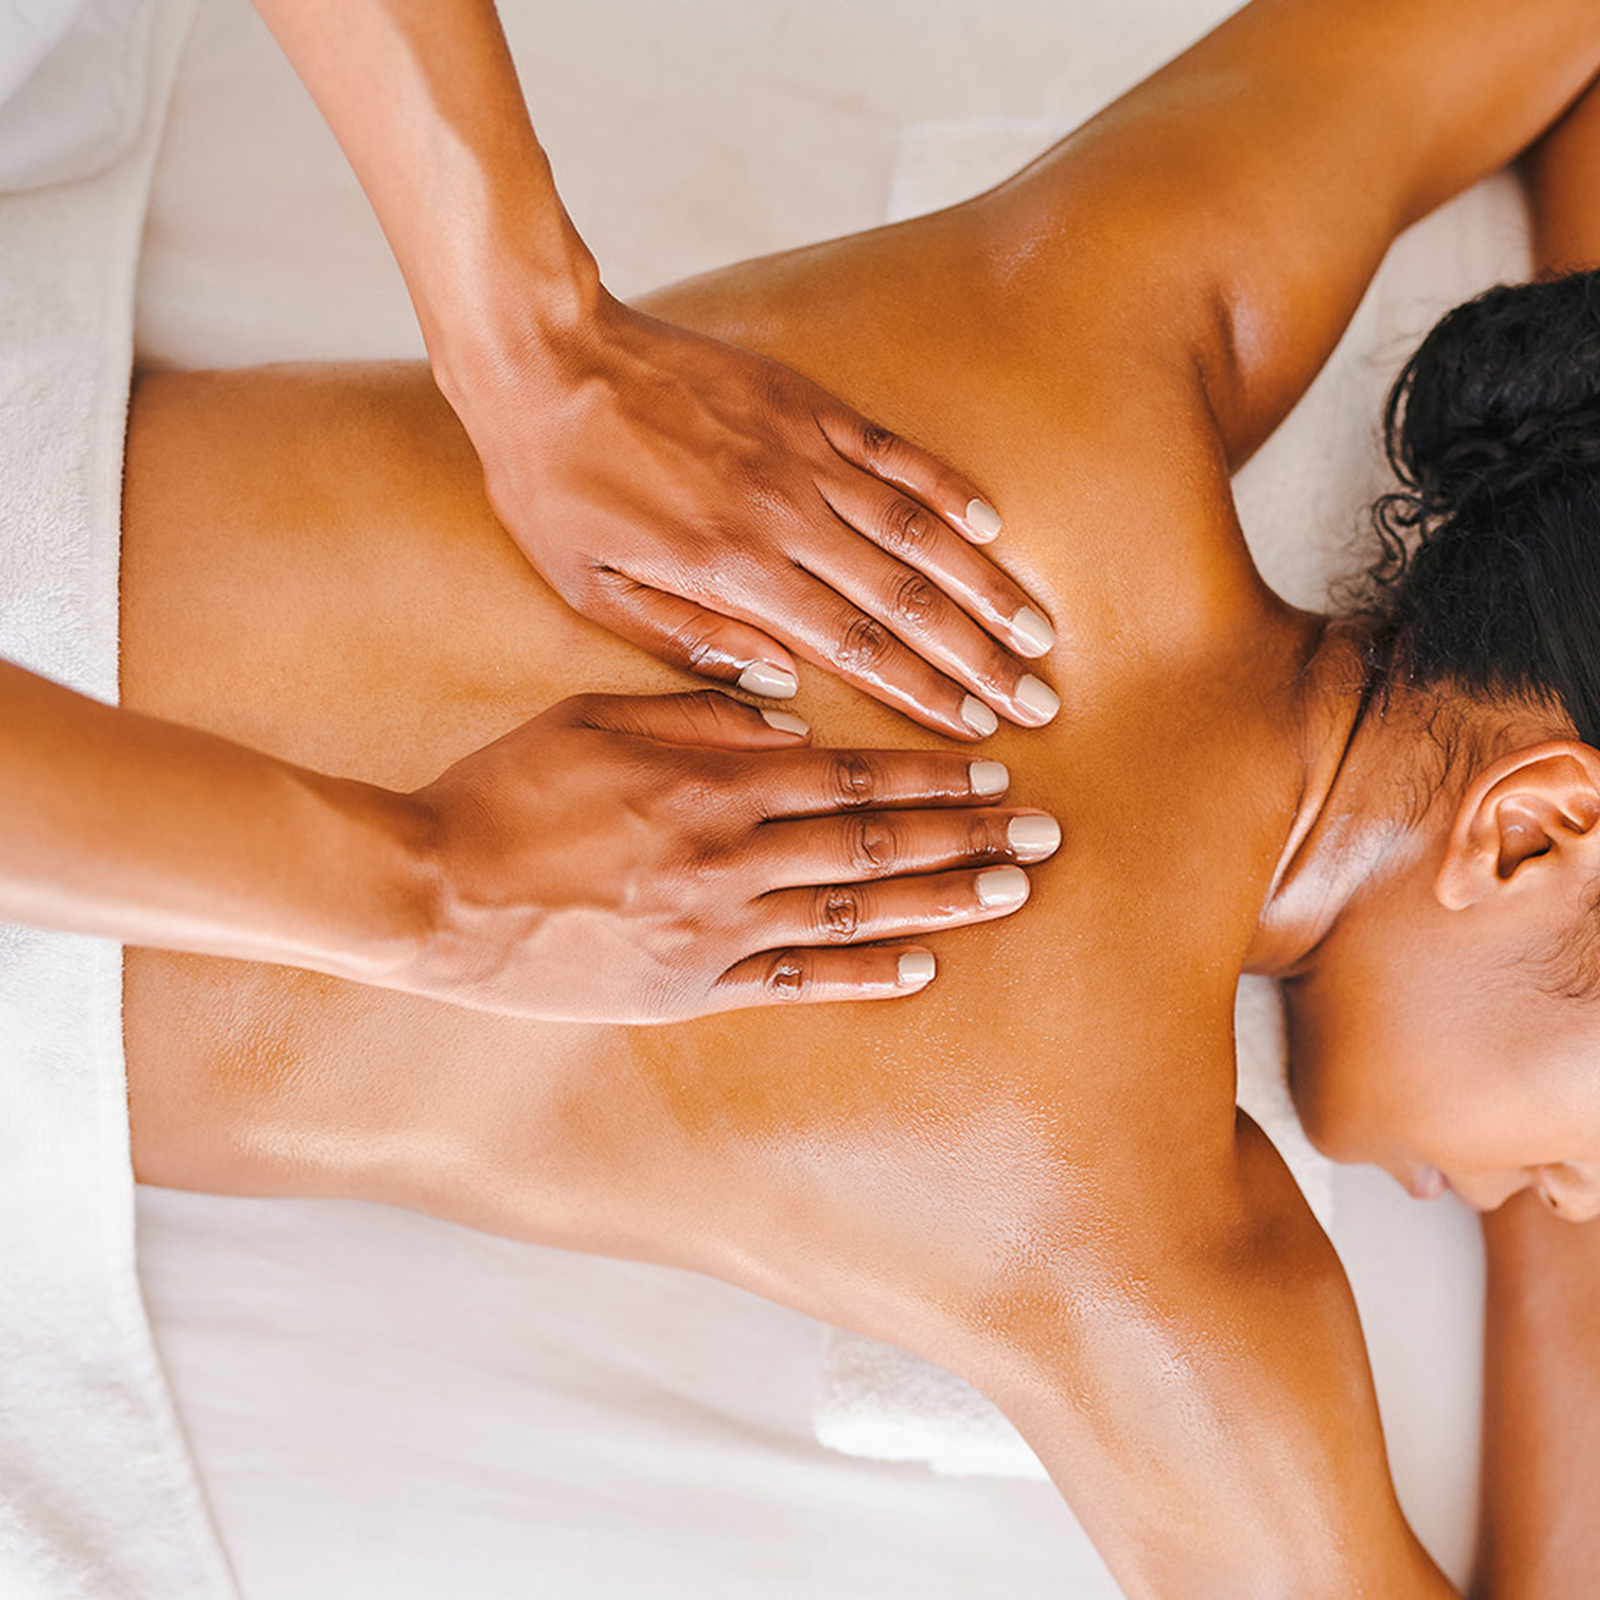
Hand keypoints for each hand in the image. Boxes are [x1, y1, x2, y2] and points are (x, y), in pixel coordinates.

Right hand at [400, 690, 1059, 1020]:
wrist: (431, 894)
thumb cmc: (505, 791)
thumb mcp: (593, 716)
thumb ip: (694, 713)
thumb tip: (782, 718)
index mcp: (707, 780)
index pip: (846, 774)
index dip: (928, 772)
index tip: (991, 769)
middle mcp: (728, 855)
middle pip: (872, 840)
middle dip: (965, 833)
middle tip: (1042, 831)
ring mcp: (714, 929)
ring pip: (853, 911)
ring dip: (940, 897)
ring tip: (1012, 890)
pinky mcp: (688, 990)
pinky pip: (794, 983)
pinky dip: (862, 976)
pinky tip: (922, 967)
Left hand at [452, 295, 1059, 739]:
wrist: (547, 357)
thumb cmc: (557, 487)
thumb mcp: (594, 591)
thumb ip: (691, 642)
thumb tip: (783, 684)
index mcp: (734, 571)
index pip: (855, 646)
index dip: (924, 691)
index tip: (977, 727)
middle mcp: (786, 515)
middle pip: (907, 599)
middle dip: (980, 656)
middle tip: (1037, 697)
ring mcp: (804, 453)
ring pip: (920, 530)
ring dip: (985, 585)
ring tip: (1039, 629)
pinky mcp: (806, 404)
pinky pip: (894, 453)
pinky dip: (947, 489)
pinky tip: (989, 526)